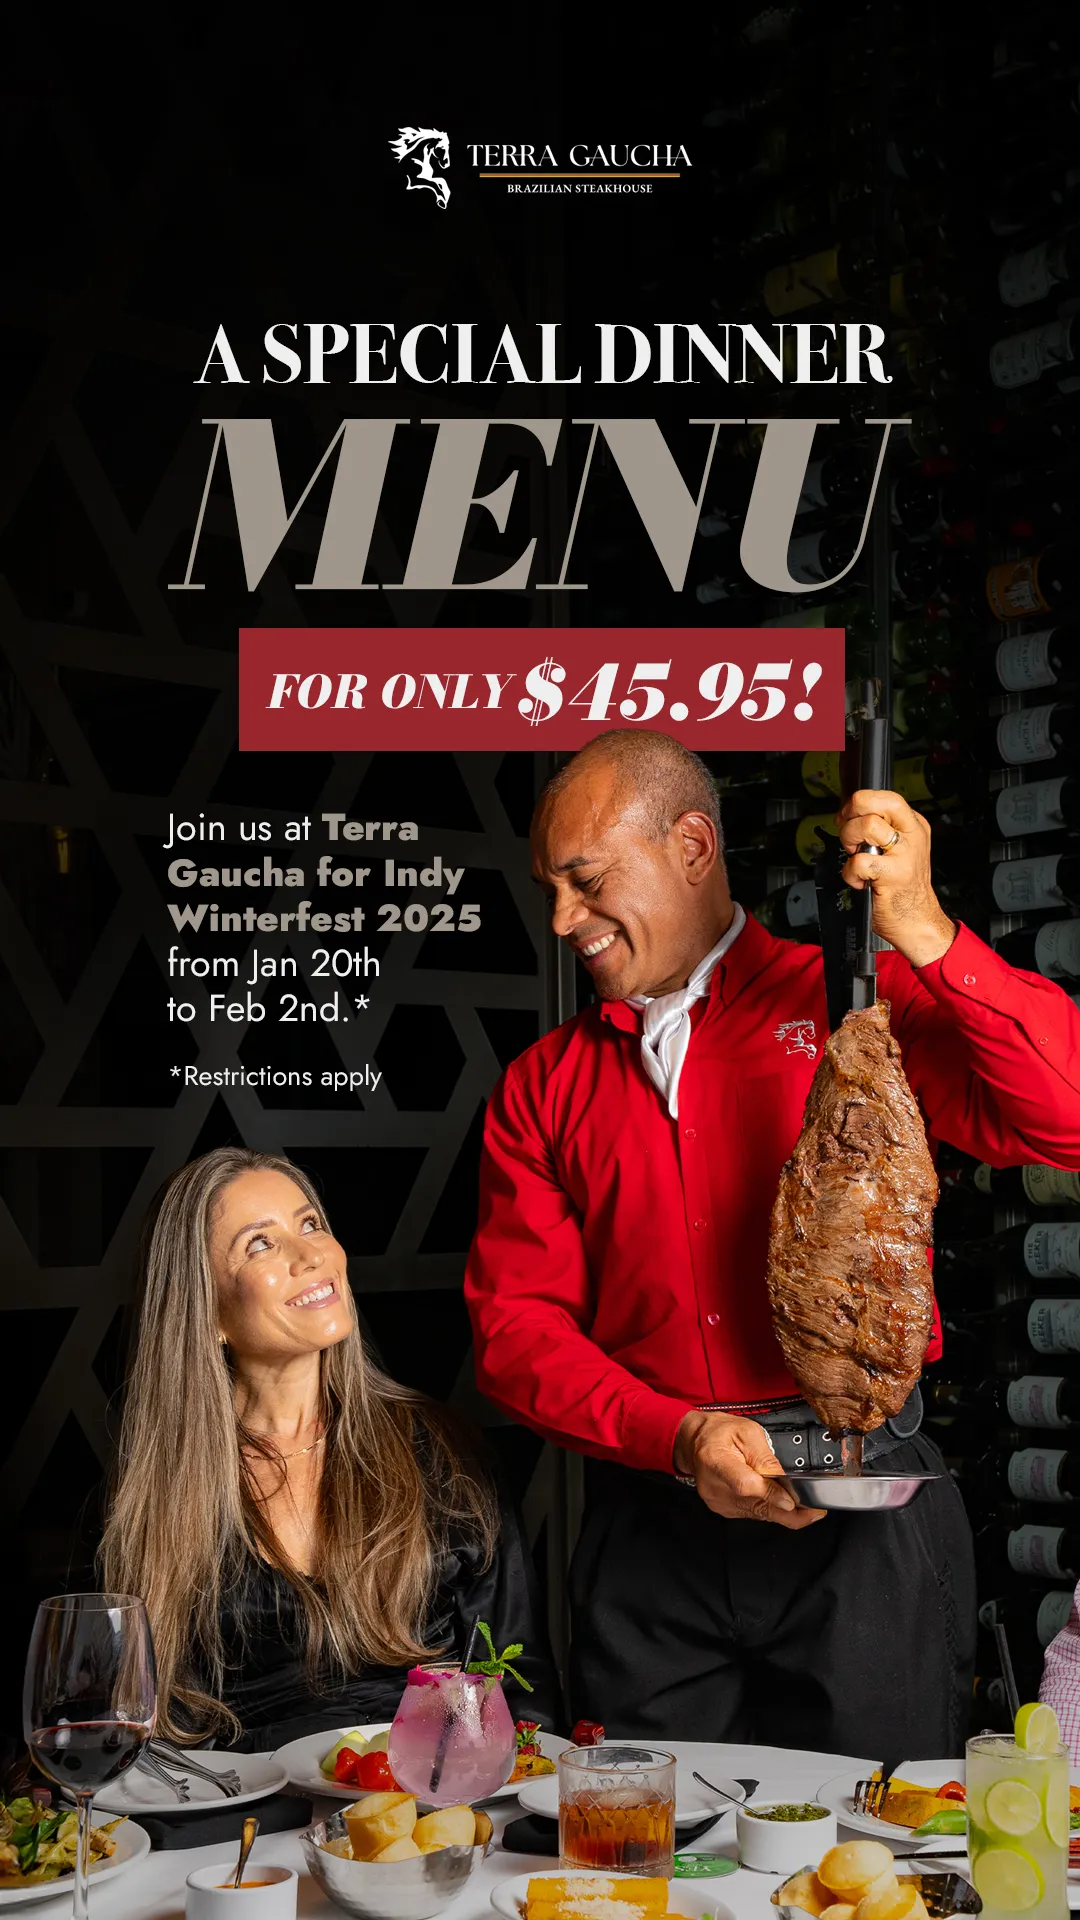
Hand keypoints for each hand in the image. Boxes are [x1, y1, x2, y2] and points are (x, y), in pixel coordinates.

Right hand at [674, 1411, 825, 1528]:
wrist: (696, 1441)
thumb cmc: (719, 1432)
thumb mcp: (747, 1431)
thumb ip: (766, 1457)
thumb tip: (785, 1480)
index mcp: (715, 1460)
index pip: (746, 1484)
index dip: (771, 1494)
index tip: (792, 1500)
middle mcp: (714, 1486)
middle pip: (755, 1505)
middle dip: (789, 1512)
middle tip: (814, 1512)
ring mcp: (718, 1501)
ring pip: (758, 1513)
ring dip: (782, 1511)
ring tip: (804, 1506)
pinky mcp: (724, 1509)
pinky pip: (753, 1513)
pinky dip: (769, 1509)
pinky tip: (780, 1501)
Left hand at [836, 789, 956, 968]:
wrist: (918, 921)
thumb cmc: (902, 888)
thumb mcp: (897, 850)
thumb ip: (879, 830)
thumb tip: (848, 815)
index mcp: (913, 824)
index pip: (883, 796)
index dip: (856, 805)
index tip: (847, 819)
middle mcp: (911, 835)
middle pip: (874, 802)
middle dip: (850, 816)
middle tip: (851, 838)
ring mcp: (904, 854)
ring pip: (866, 826)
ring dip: (849, 842)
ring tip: (856, 858)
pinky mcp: (894, 875)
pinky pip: (859, 862)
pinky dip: (850, 873)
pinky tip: (860, 882)